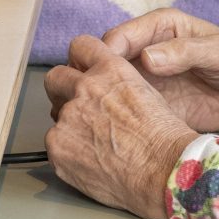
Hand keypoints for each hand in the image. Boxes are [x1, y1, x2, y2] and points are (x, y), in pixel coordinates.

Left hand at [42, 36, 203, 218]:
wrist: (164, 171)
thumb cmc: (164, 140)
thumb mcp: (147, 93)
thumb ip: (117, 86)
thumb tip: (105, 92)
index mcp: (110, 70)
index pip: (80, 47)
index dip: (79, 62)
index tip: (80, 73)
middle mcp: (86, 88)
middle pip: (55, 78)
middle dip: (61, 91)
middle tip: (75, 109)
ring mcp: (68, 116)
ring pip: (55, 116)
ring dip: (68, 126)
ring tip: (93, 145)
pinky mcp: (58, 144)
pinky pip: (54, 145)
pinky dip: (67, 153)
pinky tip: (90, 162)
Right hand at [61, 10, 218, 144]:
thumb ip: (185, 52)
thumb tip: (147, 58)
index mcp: (159, 29)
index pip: (121, 37)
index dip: (108, 53)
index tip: (103, 71)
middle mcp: (146, 53)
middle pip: (107, 63)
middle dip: (97, 78)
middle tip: (93, 97)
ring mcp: (147, 82)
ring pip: (111, 90)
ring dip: (104, 102)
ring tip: (99, 117)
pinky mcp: (153, 107)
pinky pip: (128, 113)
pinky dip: (119, 121)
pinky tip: (117, 132)